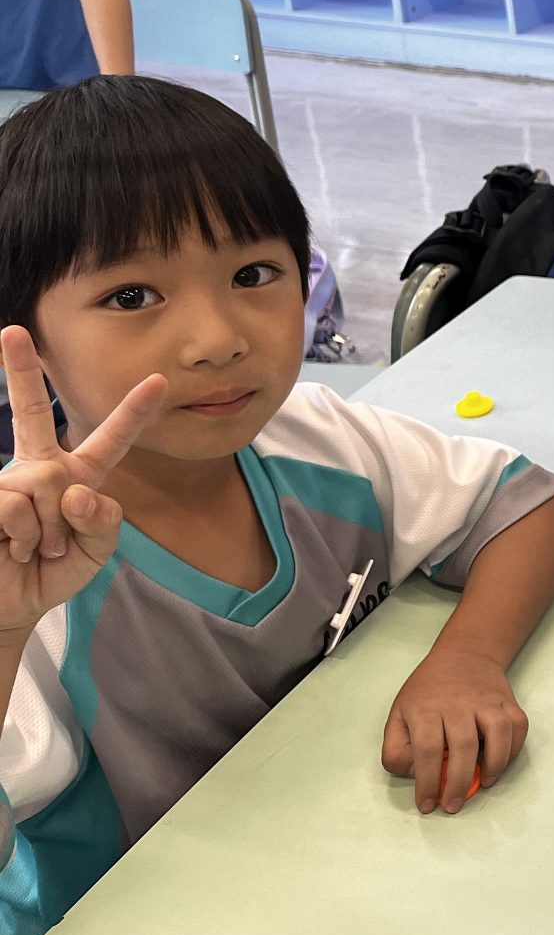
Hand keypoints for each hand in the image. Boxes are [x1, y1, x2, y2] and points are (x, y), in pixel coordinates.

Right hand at [0, 326, 164, 636]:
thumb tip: (76, 489)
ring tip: (36, 547)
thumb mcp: (97, 550)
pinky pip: (16, 504)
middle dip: (22, 369)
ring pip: (44, 484)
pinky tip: (14, 548)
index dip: (134, 410)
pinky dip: (25, 535)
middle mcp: (41, 468)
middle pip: (33, 410)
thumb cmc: (54, 572)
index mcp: (78, 474)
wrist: (10, 604)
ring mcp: (8, 480)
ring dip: (48, 529)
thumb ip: (102, 520)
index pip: (111, 438)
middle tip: (12, 330)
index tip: (158, 378)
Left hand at [382, 645, 529, 813]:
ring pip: (498, 732)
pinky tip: (502, 762)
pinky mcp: (508, 701)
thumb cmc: (427, 692)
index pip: (426, 750)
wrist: (463, 655)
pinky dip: (514, 749)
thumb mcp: (397, 716)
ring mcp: (487, 701)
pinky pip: (518, 726)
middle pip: (462, 746)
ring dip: (494, 764)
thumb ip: (397, 750)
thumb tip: (417, 775)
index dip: (427, 782)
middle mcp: (458, 703)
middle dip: (459, 783)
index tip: (427, 804)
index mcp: (426, 709)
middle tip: (453, 805)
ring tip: (486, 783)